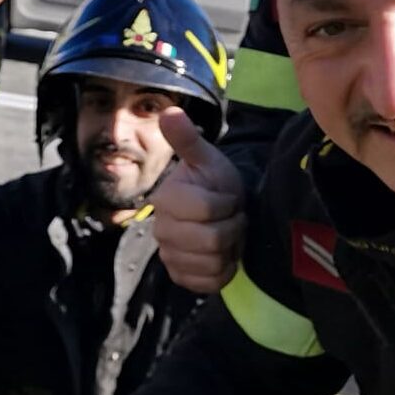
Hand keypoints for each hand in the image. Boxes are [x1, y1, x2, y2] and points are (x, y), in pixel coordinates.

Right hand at [151, 108, 246, 293]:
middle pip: (212, 239)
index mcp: (166, 199)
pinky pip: (211, 282)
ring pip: (213, 262)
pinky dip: (225, 269)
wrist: (220, 212)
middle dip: (232, 227)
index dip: (228, 203)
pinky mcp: (182, 278)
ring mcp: (170, 257)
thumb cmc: (214, 182)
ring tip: (227, 234)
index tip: (227, 196)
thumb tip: (169, 112)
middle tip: (231, 217)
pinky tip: (223, 254)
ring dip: (230, 248)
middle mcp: (162, 230)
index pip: (208, 210)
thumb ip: (188, 140)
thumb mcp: (208, 159)